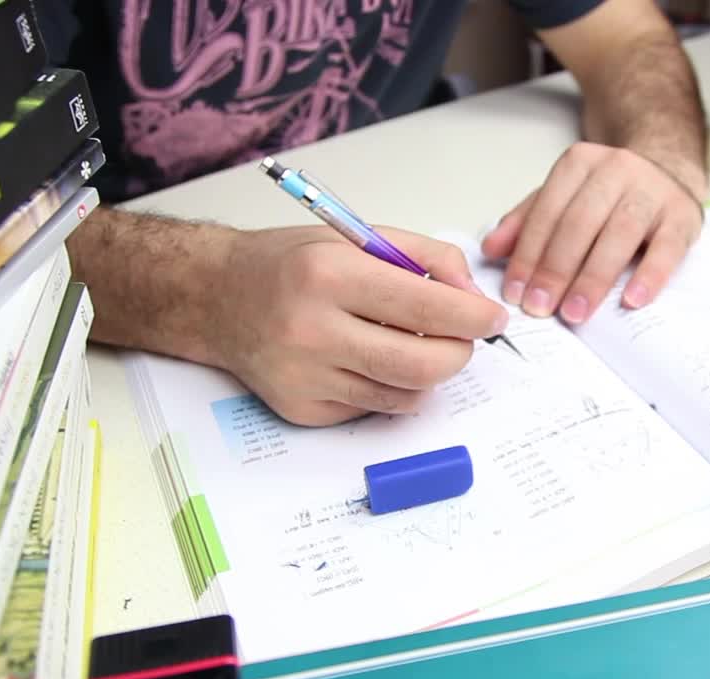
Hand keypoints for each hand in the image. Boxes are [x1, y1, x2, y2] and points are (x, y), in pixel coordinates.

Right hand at [212, 225, 508, 426]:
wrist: (216, 298)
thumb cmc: (292, 262)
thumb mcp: (357, 236)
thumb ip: (425, 257)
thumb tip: (472, 298)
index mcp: (328, 274)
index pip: (427, 309)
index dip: (474, 317)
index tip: (494, 317)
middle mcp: (312, 330)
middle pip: (423, 365)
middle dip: (460, 353)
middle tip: (464, 338)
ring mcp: (305, 378)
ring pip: (406, 394)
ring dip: (428, 372)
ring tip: (411, 342)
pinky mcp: (303, 410)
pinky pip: (375, 407)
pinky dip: (390, 386)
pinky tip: (368, 358)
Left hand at [481, 142, 704, 324]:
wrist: (668, 171)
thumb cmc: (609, 194)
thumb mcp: (564, 196)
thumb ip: (528, 220)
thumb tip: (492, 249)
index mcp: (580, 163)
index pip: (547, 212)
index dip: (528, 254)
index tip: (515, 291)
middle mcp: (617, 169)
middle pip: (579, 223)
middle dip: (555, 270)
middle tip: (539, 307)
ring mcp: (653, 191)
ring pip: (619, 235)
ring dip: (593, 278)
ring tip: (574, 312)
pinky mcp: (683, 216)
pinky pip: (666, 249)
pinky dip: (649, 276)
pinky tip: (632, 300)